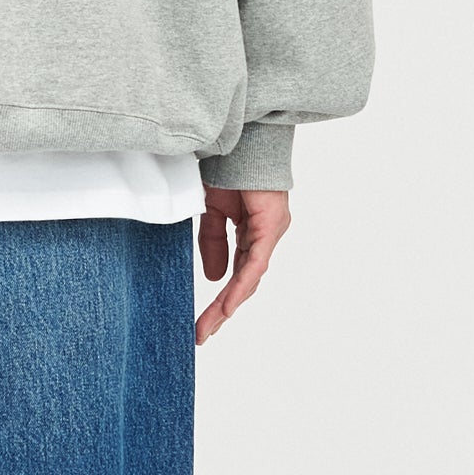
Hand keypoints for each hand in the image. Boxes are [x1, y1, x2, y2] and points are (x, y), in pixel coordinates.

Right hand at [195, 185, 289, 344]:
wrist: (239, 142)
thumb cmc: (230, 170)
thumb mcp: (213, 212)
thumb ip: (214, 243)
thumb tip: (214, 278)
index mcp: (252, 233)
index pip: (237, 272)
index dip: (222, 297)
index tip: (204, 320)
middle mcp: (265, 236)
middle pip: (245, 282)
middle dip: (222, 309)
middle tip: (203, 332)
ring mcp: (270, 232)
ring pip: (250, 278)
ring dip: (229, 303)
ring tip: (210, 325)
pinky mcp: (270, 226)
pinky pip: (255, 263)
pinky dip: (240, 284)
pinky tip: (227, 303)